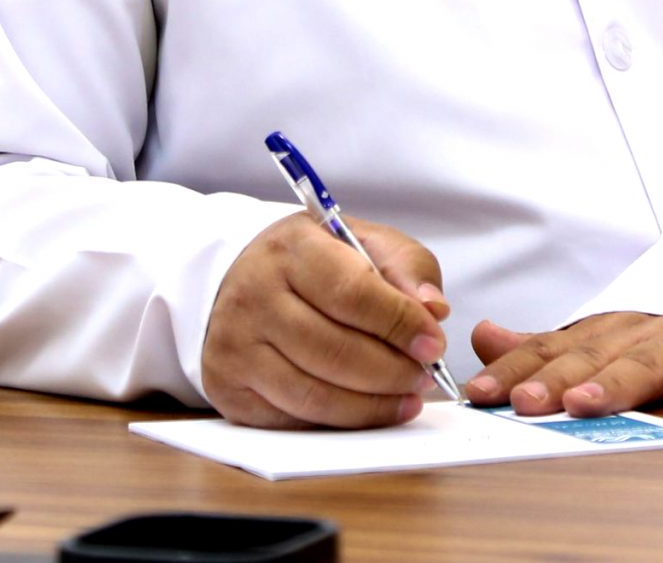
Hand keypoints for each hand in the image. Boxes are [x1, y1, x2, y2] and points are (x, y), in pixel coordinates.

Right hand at [202, 213, 451, 428]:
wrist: (243, 277)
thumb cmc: (317, 261)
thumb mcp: (364, 242)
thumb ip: (407, 268)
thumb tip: (434, 310)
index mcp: (291, 248)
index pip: (351, 293)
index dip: (399, 324)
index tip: (434, 343)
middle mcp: (253, 295)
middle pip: (335, 351)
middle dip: (392, 372)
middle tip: (423, 377)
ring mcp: (234, 345)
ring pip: (315, 394)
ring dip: (372, 405)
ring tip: (406, 398)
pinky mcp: (228, 386)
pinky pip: (293, 418)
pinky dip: (339, 421)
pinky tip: (368, 409)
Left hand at [464, 312, 662, 419]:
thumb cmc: (646, 346)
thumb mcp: (591, 344)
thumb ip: (539, 348)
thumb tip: (482, 337)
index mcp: (595, 335)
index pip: (544, 353)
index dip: (510, 372)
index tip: (478, 395)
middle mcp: (632, 334)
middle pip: (588, 359)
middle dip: (553, 381)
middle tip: (524, 402)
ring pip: (643, 365)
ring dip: (615, 385)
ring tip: (586, 405)